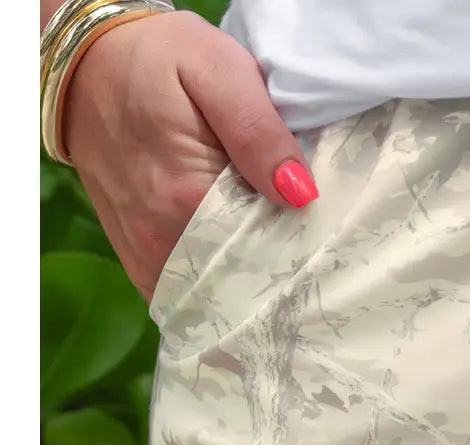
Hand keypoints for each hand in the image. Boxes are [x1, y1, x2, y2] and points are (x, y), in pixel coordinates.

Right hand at [63, 10, 317, 301]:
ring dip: (247, 273)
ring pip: (219, 290)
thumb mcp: (217, 70)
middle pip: (244, 277)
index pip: (269, 248)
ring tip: (267, 237)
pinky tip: (235, 252)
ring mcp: (146, 259)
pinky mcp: (140, 265)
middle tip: (298, 230)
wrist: (85, 65)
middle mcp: (162, 242)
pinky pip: (191, 292)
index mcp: (188, 199)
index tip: (318, 226)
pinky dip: (218, 280)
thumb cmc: (156, 60)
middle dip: (277, 261)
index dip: (299, 240)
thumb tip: (301, 195)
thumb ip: (259, 132)